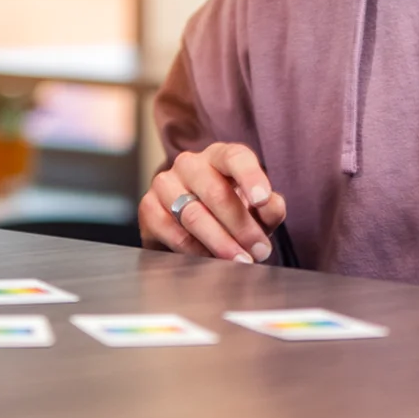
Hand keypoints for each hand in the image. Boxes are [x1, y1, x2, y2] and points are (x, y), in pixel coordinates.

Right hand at [139, 143, 285, 262]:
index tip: (262, 199)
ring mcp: (165, 184)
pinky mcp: (148, 208)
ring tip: (241, 261)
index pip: (235, 157)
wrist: (191, 229)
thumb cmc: (230, 212)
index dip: (251, 177)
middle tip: (259, 250)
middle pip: (216, 193)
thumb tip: (270, 206)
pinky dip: (196, 252)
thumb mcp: (256, 209)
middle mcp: (190, 164)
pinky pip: (174, 234)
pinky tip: (212, 261)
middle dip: (241, 227)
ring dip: (221, 243)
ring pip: (194, 216)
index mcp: (219, 156)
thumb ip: (270, 207)